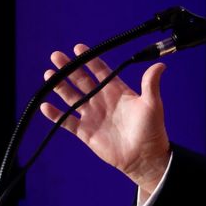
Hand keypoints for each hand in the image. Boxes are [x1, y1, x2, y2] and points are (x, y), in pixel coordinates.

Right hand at [41, 44, 171, 194]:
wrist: (144, 157)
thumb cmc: (151, 130)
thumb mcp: (152, 104)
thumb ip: (151, 84)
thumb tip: (161, 65)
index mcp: (117, 92)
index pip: (100, 72)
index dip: (90, 60)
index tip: (79, 48)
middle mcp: (102, 101)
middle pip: (81, 81)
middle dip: (69, 68)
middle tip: (56, 56)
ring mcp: (92, 116)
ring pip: (71, 98)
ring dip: (60, 86)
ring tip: (49, 74)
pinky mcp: (85, 132)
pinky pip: (66, 121)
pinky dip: (55, 115)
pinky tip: (45, 105)